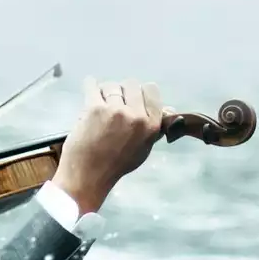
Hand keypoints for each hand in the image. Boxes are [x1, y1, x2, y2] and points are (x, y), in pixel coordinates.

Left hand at [52, 77, 163, 213]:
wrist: (88, 175)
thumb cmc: (116, 164)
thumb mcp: (144, 148)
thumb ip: (155, 127)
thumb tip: (169, 109)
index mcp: (152, 125)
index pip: (152, 91)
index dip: (140, 92)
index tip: (131, 98)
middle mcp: (136, 116)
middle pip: (131, 84)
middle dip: (122, 91)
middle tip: (113, 102)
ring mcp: (116, 111)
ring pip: (112, 85)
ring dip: (105, 92)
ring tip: (100, 104)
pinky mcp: (95, 108)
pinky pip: (92, 85)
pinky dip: (90, 85)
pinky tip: (89, 86)